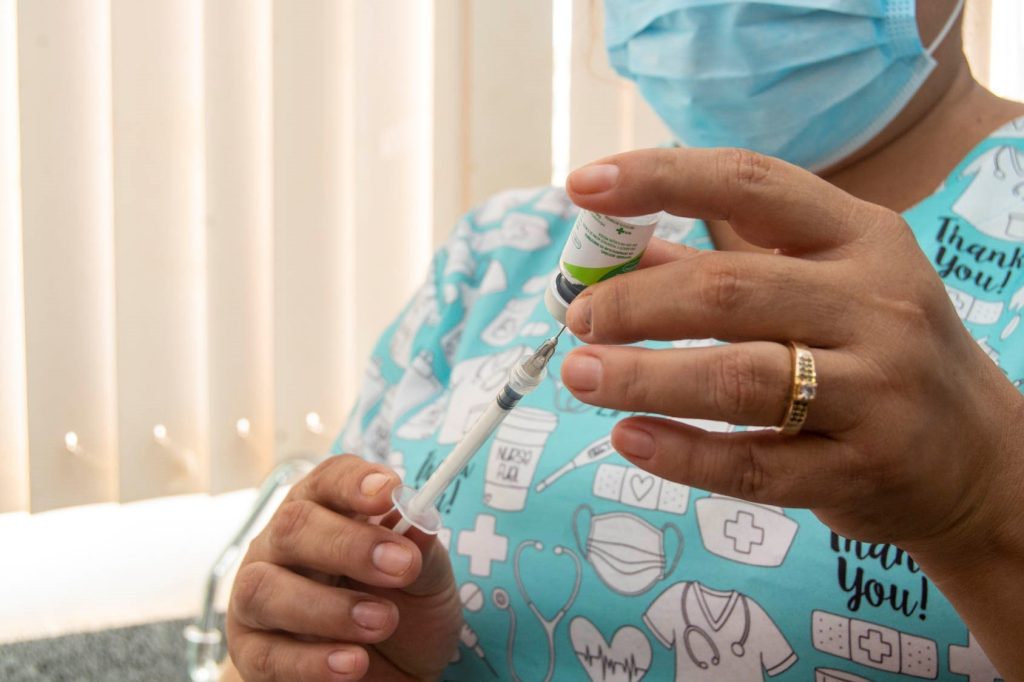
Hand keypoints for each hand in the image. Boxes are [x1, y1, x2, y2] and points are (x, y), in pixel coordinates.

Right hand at [226, 455, 459, 680]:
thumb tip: (420, 521)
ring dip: (328, 607)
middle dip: (350, 545)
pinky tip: (354, 663)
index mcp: (326, 512)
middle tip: (403, 566)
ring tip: (383, 621)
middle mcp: (282, 547)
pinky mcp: (252, 652)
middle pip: (293, 526)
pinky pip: (266, 655)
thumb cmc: (405, 609)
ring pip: (264, 589)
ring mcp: (258, 598)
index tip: (390, 491)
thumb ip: (423, 551)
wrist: (396, 673)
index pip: (328, 480)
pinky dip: (312, 661)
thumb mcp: (427, 579)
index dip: (354, 482)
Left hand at [559, 147, 1023, 555]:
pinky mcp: (863, 468)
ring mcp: (877, 389)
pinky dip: (682, 454)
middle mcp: (876, 303)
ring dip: (643, 375)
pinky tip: (630, 439)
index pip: (751, 184)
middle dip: (635, 303)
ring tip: (580, 375)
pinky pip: (754, 465)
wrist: (980, 457)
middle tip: (578, 320)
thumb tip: (615, 256)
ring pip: (738, 378)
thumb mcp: (825, 289)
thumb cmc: (877, 354)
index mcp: (860, 238)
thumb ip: (725, 269)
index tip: (583, 186)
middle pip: (729, 289)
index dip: (660, 178)